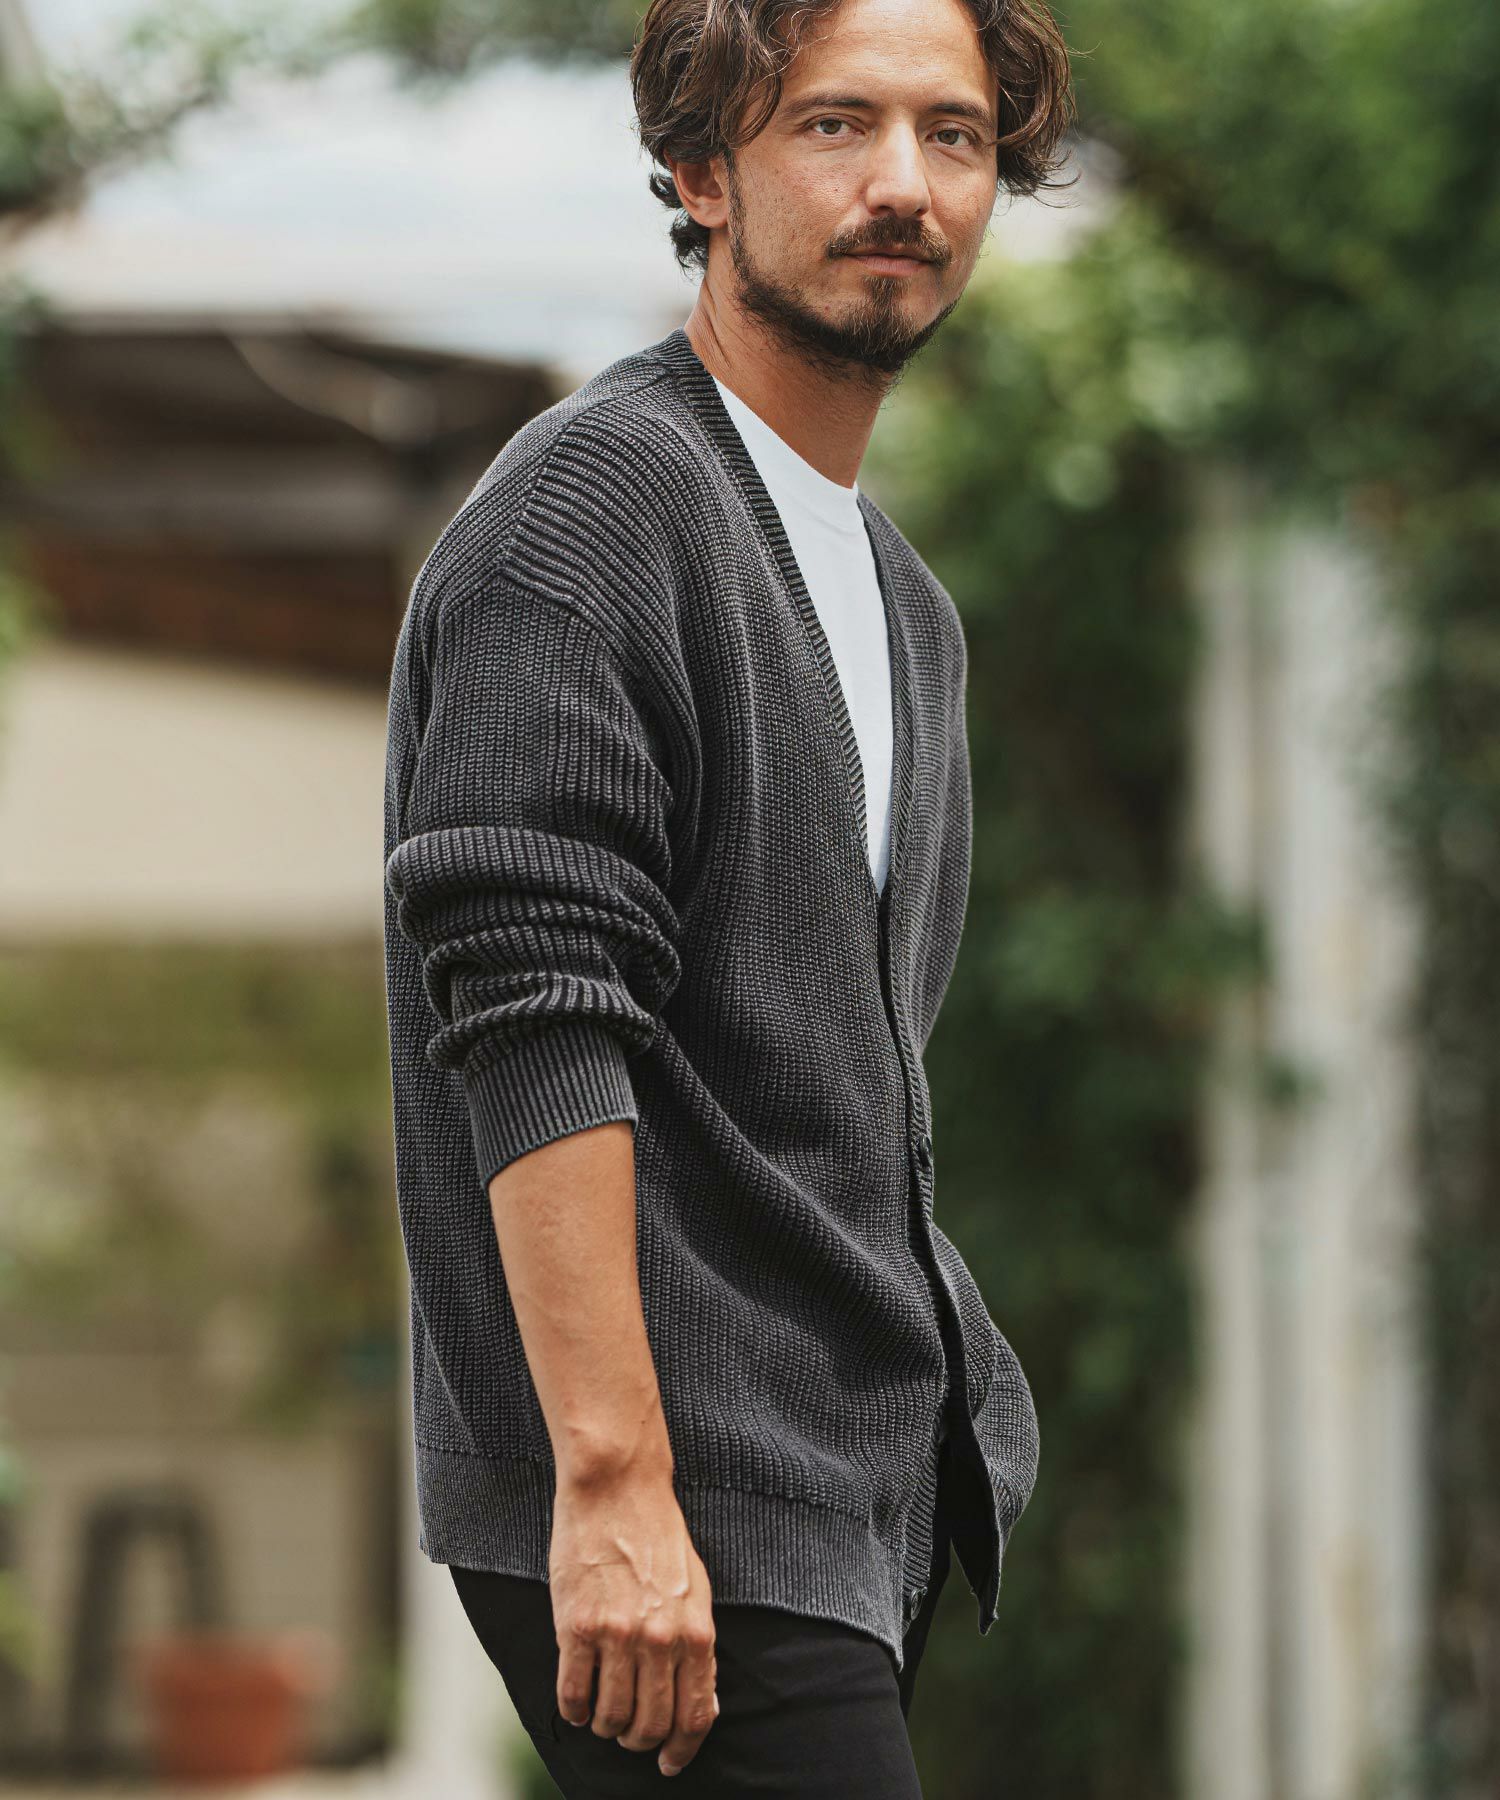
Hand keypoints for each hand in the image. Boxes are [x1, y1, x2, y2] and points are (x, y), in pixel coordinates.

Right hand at [549, 1465, 719, 1776]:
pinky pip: (573, 1695)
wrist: (617, 1489)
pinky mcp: (576, 1627)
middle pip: (651, 1725)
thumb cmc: (658, 1535)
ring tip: (602, 1714)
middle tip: (629, 1734)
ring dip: (606, 1727)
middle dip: (640, 1741)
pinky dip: (575, 1710)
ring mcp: (617, 1635)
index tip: (670, 1764)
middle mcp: (660, 1639)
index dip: (683, 1749)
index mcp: (695, 1632)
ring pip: (611, 1717)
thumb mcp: (696, 1588)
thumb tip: (705, 1702)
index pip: (696, 1715)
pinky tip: (577, 1702)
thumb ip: (698, 1645)